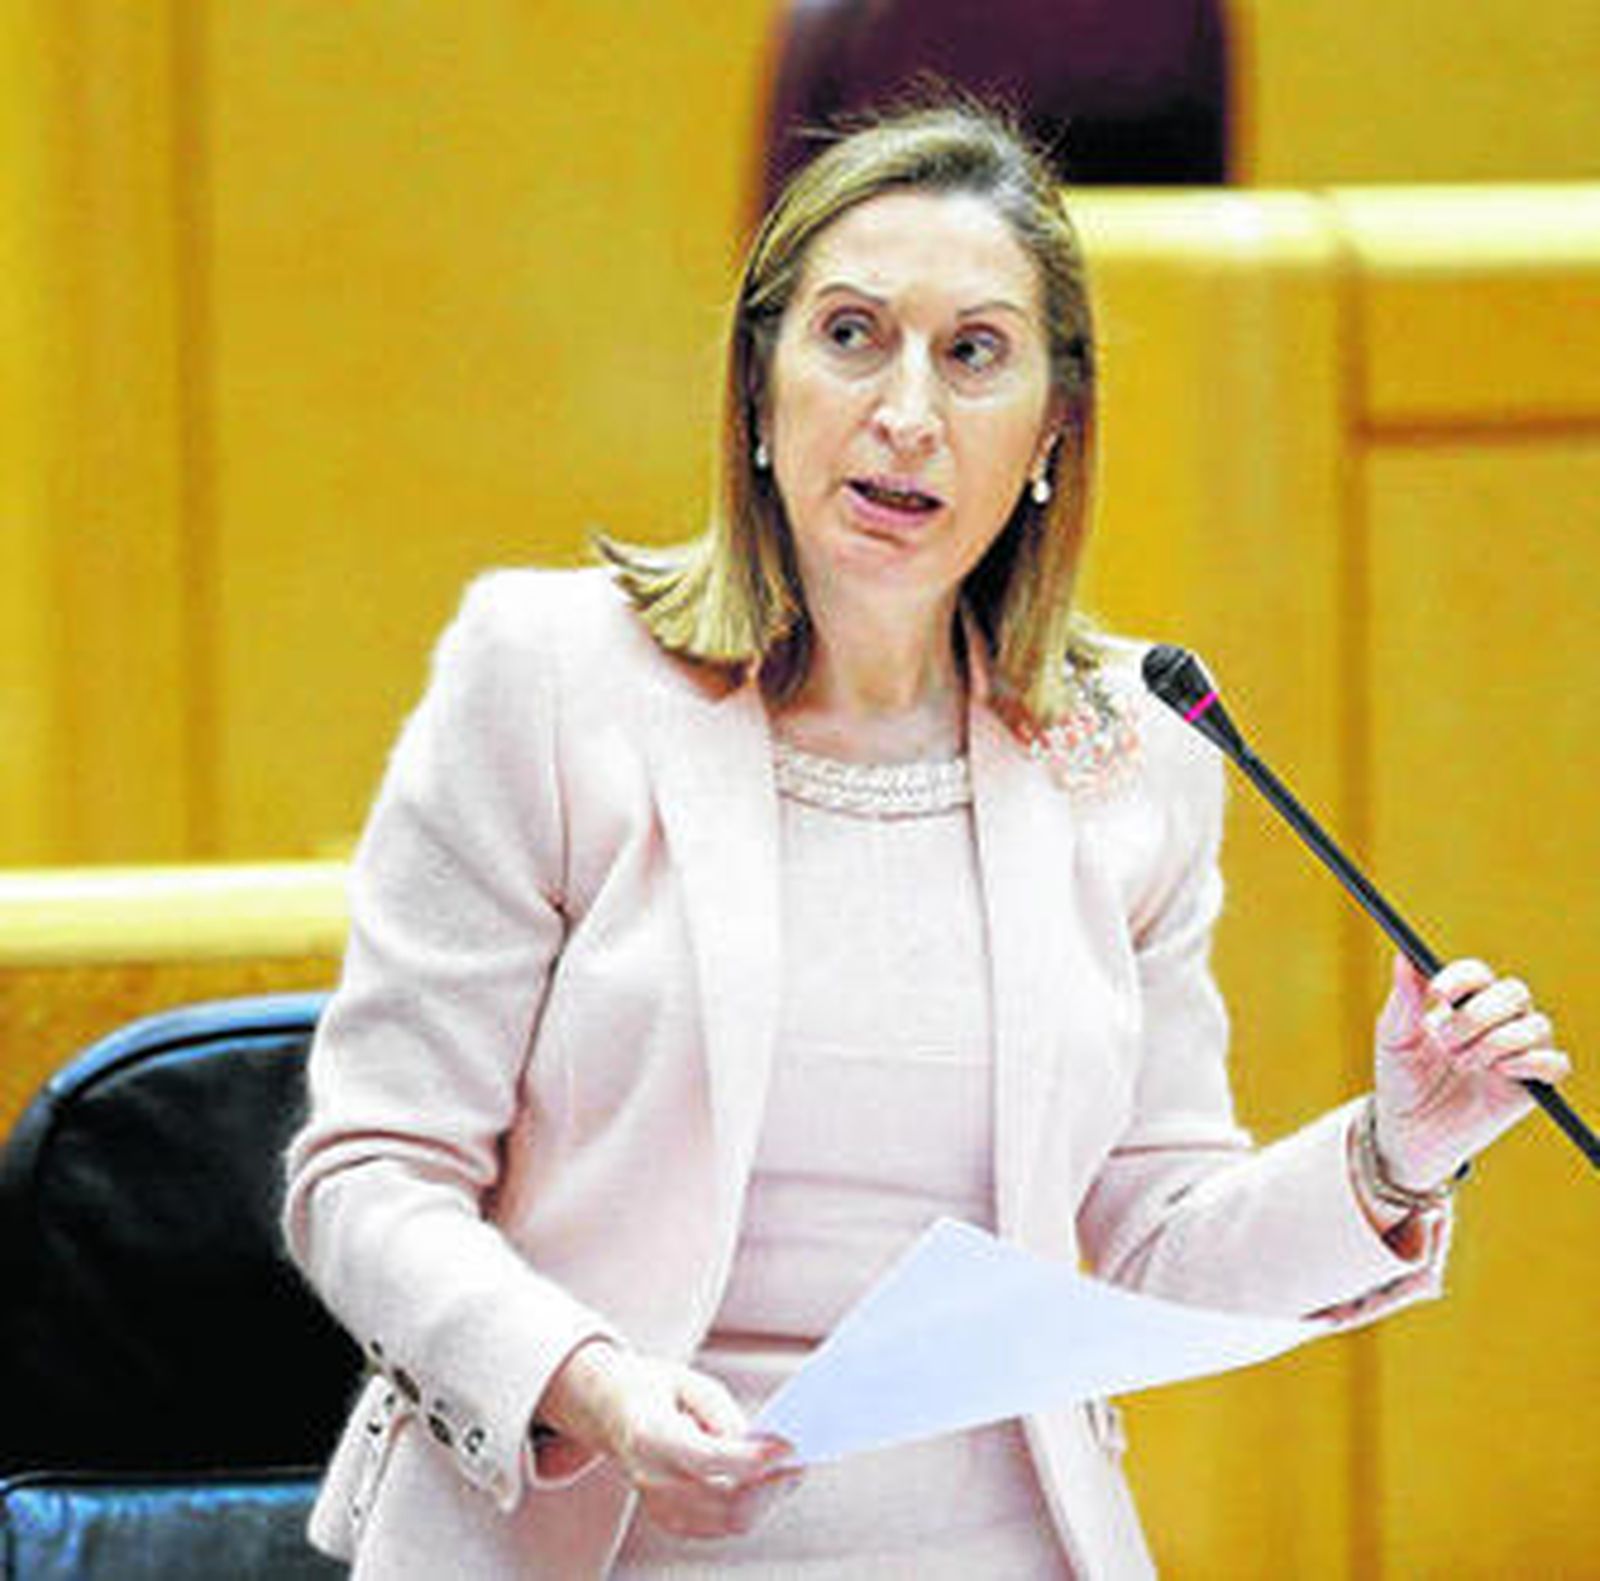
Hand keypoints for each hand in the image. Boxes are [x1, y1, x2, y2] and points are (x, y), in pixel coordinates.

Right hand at [540, 1339, 799, 1538]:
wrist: (609, 1411)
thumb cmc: (654, 1389)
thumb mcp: (688, 1382)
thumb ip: (723, 1413)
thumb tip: (761, 1445)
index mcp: (649, 1435)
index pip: (707, 1459)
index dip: (752, 1458)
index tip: (789, 1446)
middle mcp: (651, 1479)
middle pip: (725, 1502)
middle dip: (770, 1485)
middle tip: (800, 1460)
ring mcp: (658, 1507)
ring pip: (729, 1521)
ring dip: (767, 1498)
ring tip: (791, 1470)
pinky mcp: (671, 1520)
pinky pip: (721, 1524)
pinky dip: (751, 1506)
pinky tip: (768, 1483)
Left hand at [1373, 955, 1570, 1189]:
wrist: (1409, 1130)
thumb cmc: (1401, 1078)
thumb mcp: (1394, 1038)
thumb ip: (1404, 1000)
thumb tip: (1404, 956)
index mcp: (1463, 1002)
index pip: (1477, 974)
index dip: (1463, 977)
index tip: (1438, 993)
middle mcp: (1497, 1021)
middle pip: (1514, 992)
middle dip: (1479, 1015)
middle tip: (1446, 1043)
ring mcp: (1517, 1052)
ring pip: (1537, 1025)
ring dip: (1497, 1042)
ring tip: (1462, 1064)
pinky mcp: (1532, 1086)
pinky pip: (1555, 1063)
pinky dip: (1530, 1063)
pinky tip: (1499, 1072)